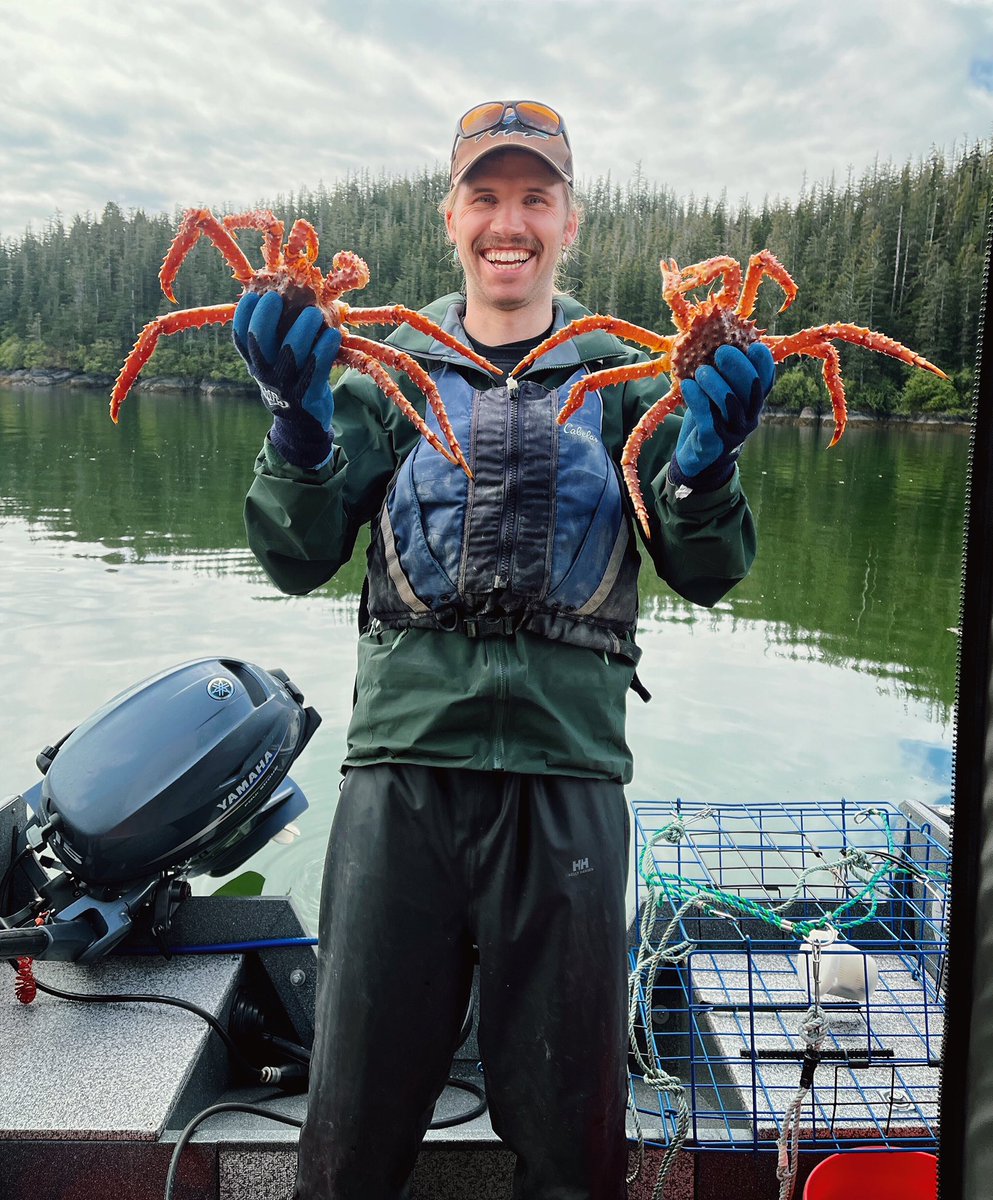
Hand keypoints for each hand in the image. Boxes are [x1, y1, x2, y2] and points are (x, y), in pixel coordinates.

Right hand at [233, 291, 341, 467]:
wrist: (302, 423)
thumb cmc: (289, 380)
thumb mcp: (273, 363)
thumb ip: (274, 337)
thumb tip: (283, 295)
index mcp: (255, 363)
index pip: (240, 337)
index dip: (244, 314)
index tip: (256, 294)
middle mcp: (266, 373)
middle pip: (259, 340)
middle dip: (267, 315)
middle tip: (279, 297)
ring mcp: (286, 384)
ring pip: (291, 351)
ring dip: (303, 327)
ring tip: (314, 313)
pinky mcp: (309, 394)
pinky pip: (317, 368)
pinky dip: (325, 348)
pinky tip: (333, 334)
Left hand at [669, 342, 775, 490]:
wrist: (696, 460)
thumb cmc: (709, 418)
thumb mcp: (718, 395)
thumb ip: (722, 375)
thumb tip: (716, 338)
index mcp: (752, 403)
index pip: (766, 381)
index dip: (764, 363)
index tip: (753, 346)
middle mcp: (748, 417)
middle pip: (752, 389)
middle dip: (738, 367)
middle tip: (721, 352)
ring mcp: (732, 432)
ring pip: (731, 404)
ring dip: (716, 383)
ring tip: (700, 371)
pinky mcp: (711, 443)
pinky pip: (707, 419)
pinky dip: (697, 399)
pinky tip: (687, 385)